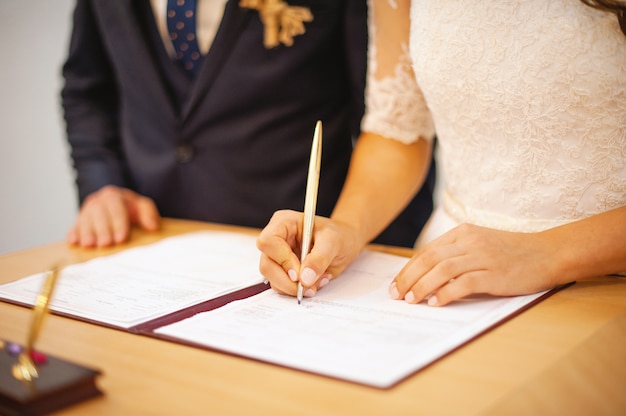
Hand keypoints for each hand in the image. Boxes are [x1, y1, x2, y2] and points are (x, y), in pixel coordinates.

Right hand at [67, 185, 159, 247]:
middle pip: (98, 214)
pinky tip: (73, 242)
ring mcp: (86, 210)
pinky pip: (74, 225)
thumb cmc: (129, 208)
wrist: (112, 202)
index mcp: (113, 196)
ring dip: (86, 233)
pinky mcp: (78, 219)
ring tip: (89, 245)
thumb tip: (153, 227)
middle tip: (106, 244)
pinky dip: (73, 233)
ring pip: (84, 219)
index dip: (118, 223)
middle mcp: (98, 201)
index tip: (121, 238)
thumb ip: (148, 214)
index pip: (116, 208)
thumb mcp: (142, 206)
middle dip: (102, 230)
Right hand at [256, 210, 363, 297]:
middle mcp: (277, 239)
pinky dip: (298, 290)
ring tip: (318, 282)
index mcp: (284, 223)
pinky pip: (281, 287)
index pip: (268, 241)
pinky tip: (314, 283)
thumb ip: (319, 258)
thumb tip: (305, 278)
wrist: (345, 244)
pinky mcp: (283, 271)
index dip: (282, 259)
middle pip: (266, 264)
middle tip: (307, 286)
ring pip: (272, 279)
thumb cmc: (339, 235)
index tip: (299, 273)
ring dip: (294, 287)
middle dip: (287, 281)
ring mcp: (278, 257)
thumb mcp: (334, 242)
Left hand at [389, 224, 557, 305]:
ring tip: (411, 300)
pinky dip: (446, 293)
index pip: (426, 251)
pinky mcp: (495, 273)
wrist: (548, 253)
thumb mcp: (480, 244)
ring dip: (422, 286)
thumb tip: (426, 277)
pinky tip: (436, 303)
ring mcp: (483, 256)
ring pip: (442, 269)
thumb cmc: (511, 253)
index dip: (408, 269)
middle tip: (397, 295)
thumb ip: (456, 254)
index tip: (396, 285)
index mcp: (462, 233)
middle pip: (429, 258)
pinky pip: (464, 282)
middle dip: (408, 278)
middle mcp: (470, 241)